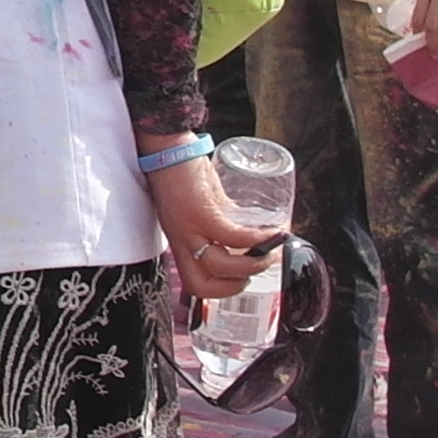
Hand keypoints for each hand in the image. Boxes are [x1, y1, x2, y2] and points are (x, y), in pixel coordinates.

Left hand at [143, 149, 270, 314]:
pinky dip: (258, 238)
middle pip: (200, 285)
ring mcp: (189, 227)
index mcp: (181, 242)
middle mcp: (181, 240)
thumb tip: (249, 234)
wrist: (166, 145)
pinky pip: (233, 236)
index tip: (243, 280)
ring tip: (271, 250)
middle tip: (257, 269)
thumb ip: (220, 223)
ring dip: (254, 263)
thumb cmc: (184, 173)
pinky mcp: (201, 212)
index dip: (221, 291)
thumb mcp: (200, 207)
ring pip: (220, 266)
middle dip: (235, 286)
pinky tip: (272, 232)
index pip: (194, 284)